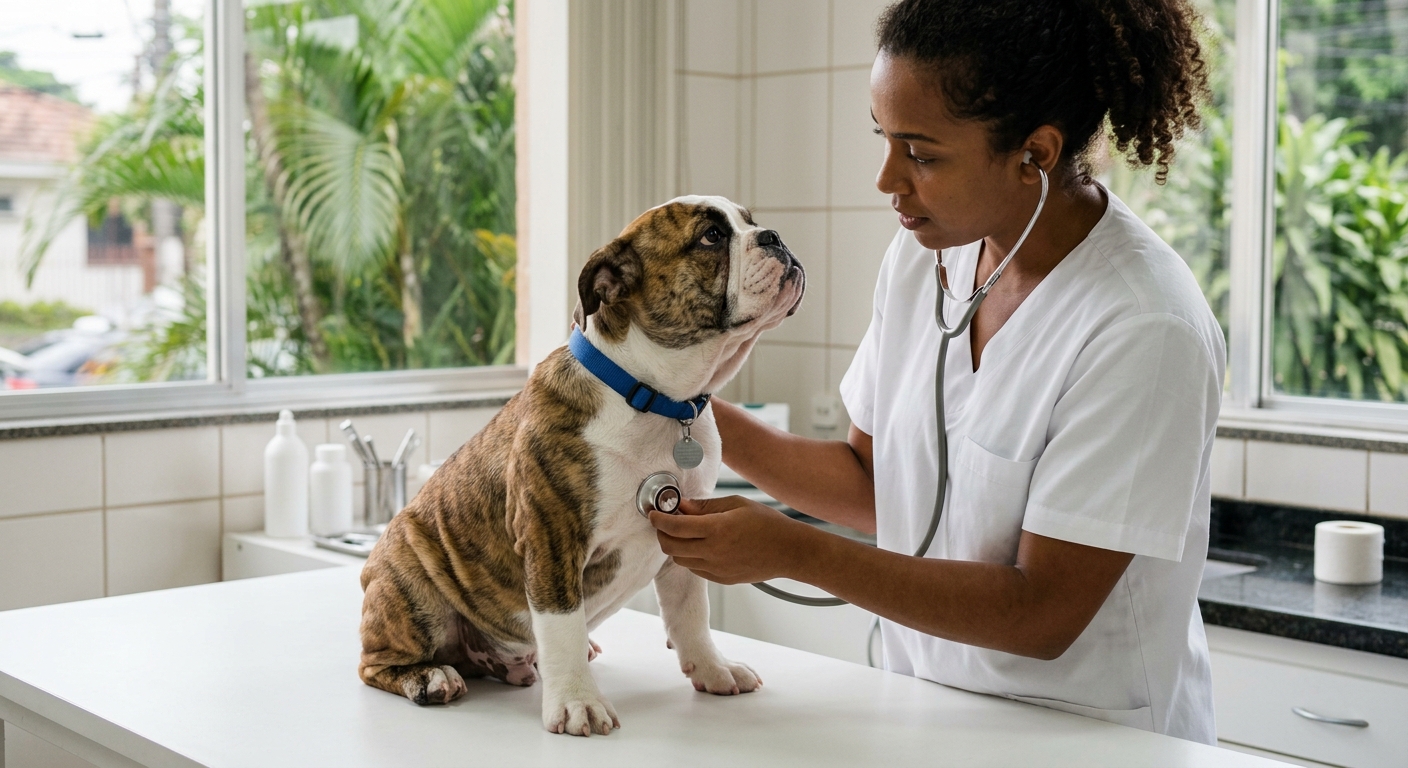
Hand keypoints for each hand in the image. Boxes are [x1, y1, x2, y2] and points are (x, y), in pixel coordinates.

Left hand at [649, 496, 808, 584]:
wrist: (788, 551)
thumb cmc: (766, 523)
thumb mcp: (736, 504)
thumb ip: (705, 506)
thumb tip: (680, 505)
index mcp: (717, 530)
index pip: (675, 527)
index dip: (659, 519)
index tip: (653, 513)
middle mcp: (713, 552)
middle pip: (671, 547)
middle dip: (662, 534)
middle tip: (664, 522)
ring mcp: (717, 569)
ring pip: (680, 560)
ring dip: (675, 546)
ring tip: (682, 533)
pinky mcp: (721, 579)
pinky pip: (695, 568)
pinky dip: (689, 557)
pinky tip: (698, 545)